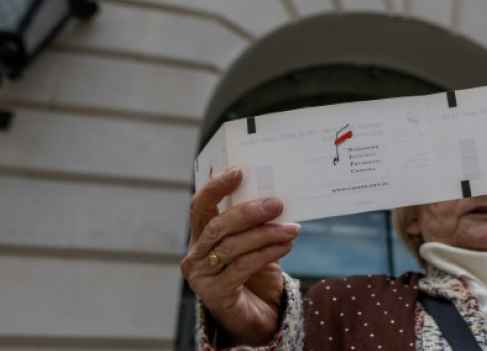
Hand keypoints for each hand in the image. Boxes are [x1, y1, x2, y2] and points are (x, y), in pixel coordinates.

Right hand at [180, 168, 300, 344]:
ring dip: (266, 234)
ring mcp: (201, 277)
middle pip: (218, 226)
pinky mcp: (215, 295)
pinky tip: (286, 246)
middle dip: (249, 212)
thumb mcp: (255, 244)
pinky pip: (242, 267)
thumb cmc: (255, 275)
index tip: (237, 171)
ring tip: (292, 228)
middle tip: (277, 203)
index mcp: (201, 237)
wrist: (258, 316)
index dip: (215, 187)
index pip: (200, 207)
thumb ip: (256, 224)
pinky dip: (266, 253)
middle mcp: (194, 256)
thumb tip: (276, 197)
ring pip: (232, 246)